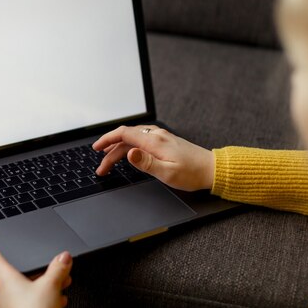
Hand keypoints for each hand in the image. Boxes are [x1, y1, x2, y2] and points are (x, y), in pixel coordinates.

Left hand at [0, 237, 72, 307]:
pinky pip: (31, 302)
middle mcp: (5, 293)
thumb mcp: (51, 285)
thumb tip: (63, 257)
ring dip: (43, 284)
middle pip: (17, 274)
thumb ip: (58, 268)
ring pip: (27, 289)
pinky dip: (44, 298)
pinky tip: (58, 300)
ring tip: (60, 283)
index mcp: (6, 280)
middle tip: (50, 264)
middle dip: (36, 268)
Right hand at [92, 125, 214, 190]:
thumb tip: (129, 153)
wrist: (212, 169)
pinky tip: (127, 154)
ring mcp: (161, 137)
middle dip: (109, 150)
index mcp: (155, 141)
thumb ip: (146, 163)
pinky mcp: (165, 142)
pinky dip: (129, 147)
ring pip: (133, 139)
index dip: (107, 139)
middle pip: (126, 137)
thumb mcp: (168, 172)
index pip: (124, 134)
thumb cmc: (192, 173)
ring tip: (109, 162)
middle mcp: (157, 135)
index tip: (96, 148)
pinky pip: (141, 140)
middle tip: (102, 167)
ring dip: (118, 150)